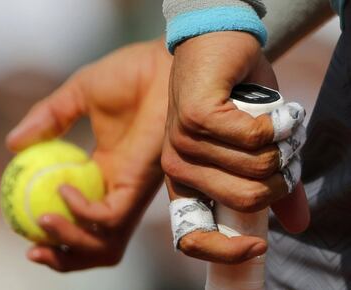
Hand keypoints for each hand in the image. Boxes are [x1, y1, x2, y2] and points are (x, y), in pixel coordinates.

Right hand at [6, 38, 171, 271]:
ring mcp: (131, 189)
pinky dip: (83, 212)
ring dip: (72, 244)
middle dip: (65, 256)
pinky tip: (63, 189)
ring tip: (43, 224)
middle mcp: (119, 188)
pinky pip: (110, 215)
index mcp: (105, 172)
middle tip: (33, 249)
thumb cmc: (127, 75)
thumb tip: (13, 145)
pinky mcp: (141, 184)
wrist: (161, 64)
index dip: (57, 231)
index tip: (24, 224)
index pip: (82, 218)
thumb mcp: (77, 96)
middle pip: (97, 244)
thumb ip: (48, 119)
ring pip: (107, 242)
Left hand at [161, 32, 309, 262]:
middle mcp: (177, 166)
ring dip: (284, 146)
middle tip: (284, 150)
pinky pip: (255, 138)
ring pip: (256, 167)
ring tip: (278, 124)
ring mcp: (183, 141)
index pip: (190, 236)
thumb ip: (272, 184)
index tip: (259, 245)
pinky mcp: (197, 115)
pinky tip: (278, 111)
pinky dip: (280, 125)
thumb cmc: (234, 98)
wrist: (216, 45)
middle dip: (280, 177)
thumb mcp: (254, 147)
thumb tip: (297, 223)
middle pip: (245, 199)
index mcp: (185, 182)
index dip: (226, 250)